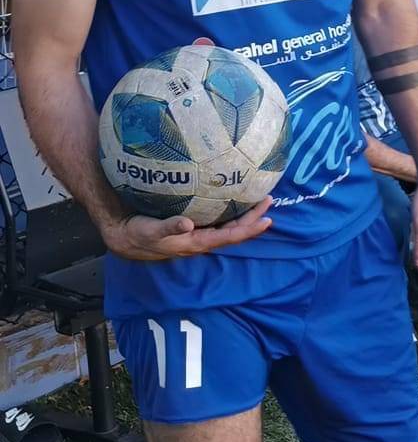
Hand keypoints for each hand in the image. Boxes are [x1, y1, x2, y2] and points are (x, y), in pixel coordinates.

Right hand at [102, 199, 271, 262]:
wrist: (125, 237)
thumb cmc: (140, 234)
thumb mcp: (152, 231)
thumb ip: (170, 227)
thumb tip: (188, 223)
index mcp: (196, 242)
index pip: (229, 237)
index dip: (249, 230)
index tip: (267, 220)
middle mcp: (202, 240)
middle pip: (234, 231)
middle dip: (253, 218)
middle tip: (269, 200)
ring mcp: (198, 233)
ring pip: (228, 226)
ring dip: (245, 215)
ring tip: (259, 199)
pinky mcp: (192, 226)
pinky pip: (217, 221)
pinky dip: (230, 211)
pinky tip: (234, 200)